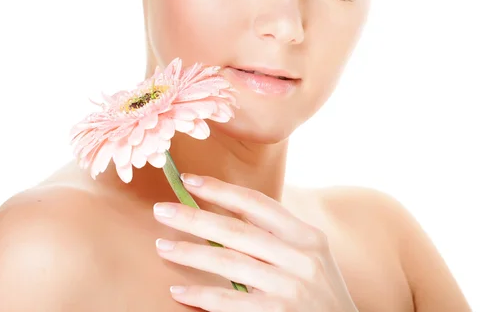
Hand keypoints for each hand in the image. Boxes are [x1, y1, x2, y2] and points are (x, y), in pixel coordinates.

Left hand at [153, 174, 358, 310]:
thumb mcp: (310, 260)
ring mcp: (291, 288)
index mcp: (308, 236)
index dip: (220, 190)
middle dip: (193, 217)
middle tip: (161, 210)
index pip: (257, 203)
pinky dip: (200, 296)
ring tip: (162, 247)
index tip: (189, 181)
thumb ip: (278, 238)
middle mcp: (301, 258)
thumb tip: (226, 214)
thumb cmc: (319, 298)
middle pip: (235, 230)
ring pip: (227, 262)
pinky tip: (179, 292)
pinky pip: (229, 301)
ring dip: (189, 253)